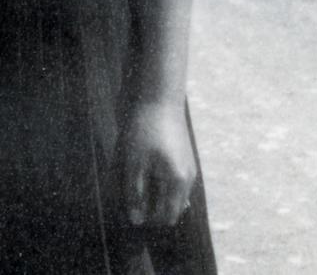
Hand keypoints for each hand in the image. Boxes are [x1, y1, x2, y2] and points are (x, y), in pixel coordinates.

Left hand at [117, 100, 196, 227]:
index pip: (166, 216)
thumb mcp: (134, 162)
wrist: (158, 96)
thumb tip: (136, 220)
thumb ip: (135, 192)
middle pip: (169, 206)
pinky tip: (143, 163)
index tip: (128, 202)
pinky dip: (157, 177)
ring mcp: (188, 167)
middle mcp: (188, 179)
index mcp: (178, 183)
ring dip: (153, 189)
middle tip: (129, 185)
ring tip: (134, 171)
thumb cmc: (144, 129)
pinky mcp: (182, 156)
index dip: (147, 216)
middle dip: (149, 202)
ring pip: (170, 192)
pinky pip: (171, 178)